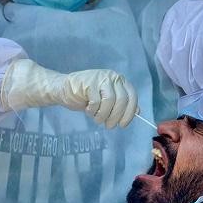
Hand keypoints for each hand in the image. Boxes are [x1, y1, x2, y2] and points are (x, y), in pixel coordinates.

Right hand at [1, 58, 137, 128]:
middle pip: (122, 100)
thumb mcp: (107, 100)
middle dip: (116, 117)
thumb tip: (138, 112)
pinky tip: (88, 110)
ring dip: (103, 115)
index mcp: (120, 81)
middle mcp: (112, 77)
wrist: (64, 89)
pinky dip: (93, 111)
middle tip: (109, 126)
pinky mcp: (89, 83)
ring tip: (97, 119)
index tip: (123, 124)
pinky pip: (96, 102)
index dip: (129, 113)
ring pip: (110, 102)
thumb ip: (122, 104)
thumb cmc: (88, 96)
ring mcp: (101, 78)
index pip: (132, 97)